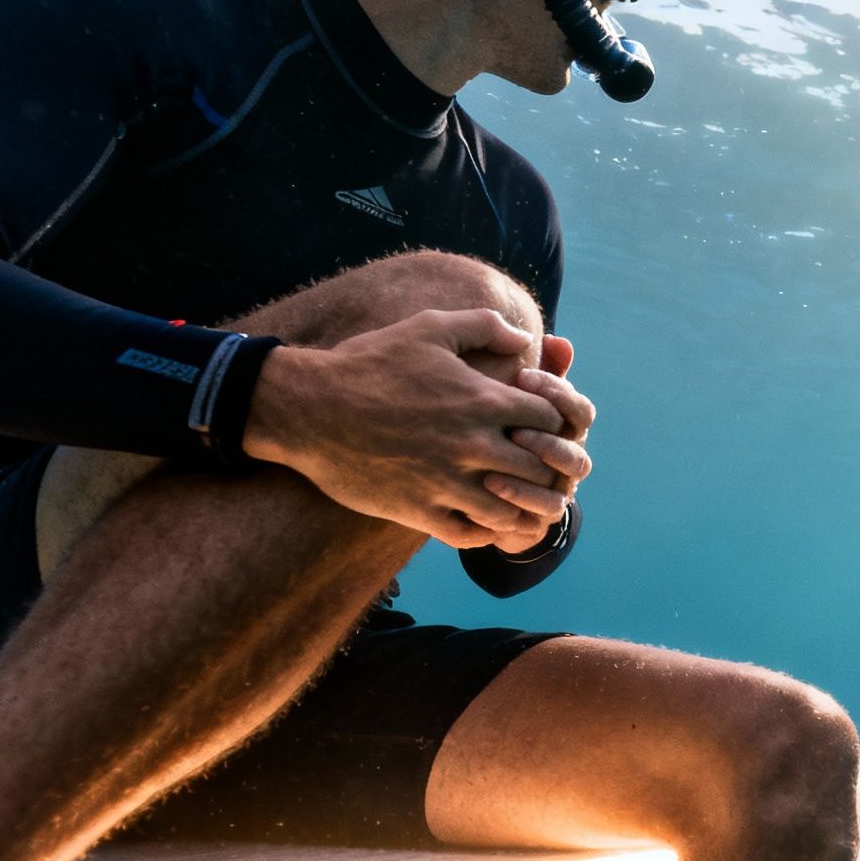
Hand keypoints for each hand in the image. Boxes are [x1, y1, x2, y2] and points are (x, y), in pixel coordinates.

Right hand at [242, 309, 585, 547]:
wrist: (308, 408)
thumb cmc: (369, 363)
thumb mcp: (428, 328)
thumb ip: (484, 326)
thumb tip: (524, 339)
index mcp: (481, 400)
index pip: (550, 418)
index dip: (551, 419)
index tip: (534, 420)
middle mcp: (472, 445)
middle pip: (540, 468)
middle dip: (543, 464)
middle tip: (530, 461)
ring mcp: (446, 482)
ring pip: (511, 509)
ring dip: (518, 503)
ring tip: (510, 493)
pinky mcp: (419, 511)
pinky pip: (471, 534)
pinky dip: (484, 530)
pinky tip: (480, 516)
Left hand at [479, 337, 594, 553]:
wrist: (454, 481)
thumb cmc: (478, 426)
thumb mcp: (495, 390)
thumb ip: (524, 366)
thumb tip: (558, 340)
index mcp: (559, 424)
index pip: (578, 407)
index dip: (557, 393)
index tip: (522, 378)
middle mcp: (565, 454)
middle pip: (579, 443)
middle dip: (549, 431)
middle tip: (515, 422)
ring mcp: (556, 485)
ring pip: (569, 476)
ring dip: (542, 461)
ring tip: (505, 452)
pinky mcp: (539, 516)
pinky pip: (545, 510)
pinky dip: (522, 496)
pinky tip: (490, 484)